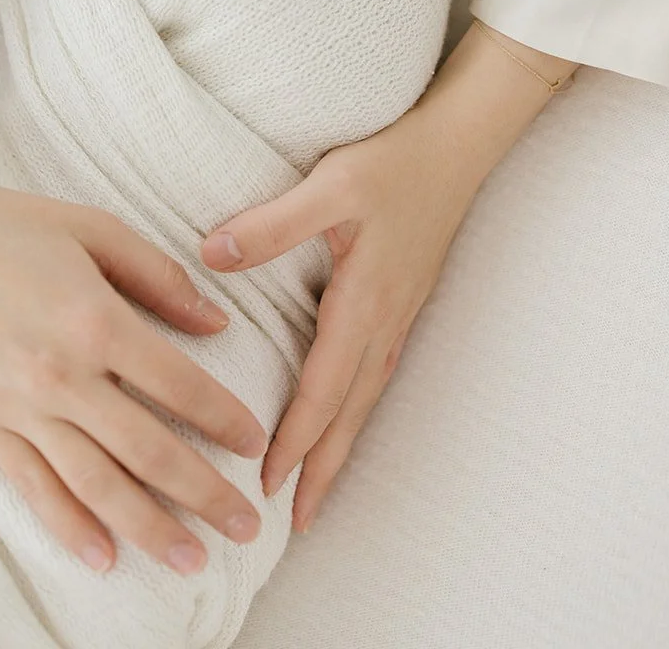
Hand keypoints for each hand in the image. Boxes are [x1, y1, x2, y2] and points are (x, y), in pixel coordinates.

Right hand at [0, 69, 266, 577]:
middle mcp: (59, 374)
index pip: (179, 385)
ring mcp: (17, 407)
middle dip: (204, 494)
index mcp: (95, 318)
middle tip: (247, 527)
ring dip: (147, 529)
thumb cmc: (13, 224)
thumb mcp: (96, 228)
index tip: (257, 444)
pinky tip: (104, 557)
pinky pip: (33, 487)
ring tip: (191, 561)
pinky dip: (68, 527)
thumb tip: (217, 324)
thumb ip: (160, 277)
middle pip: (147, 450)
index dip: (224, 419)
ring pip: (95, 485)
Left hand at [199, 25, 576, 530]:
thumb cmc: (394, 161)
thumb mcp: (332, 185)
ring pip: (366, 398)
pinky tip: (341, 415)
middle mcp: (386, 319)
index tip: (269, 484)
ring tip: (314, 488)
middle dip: (322, 469)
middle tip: (294, 523)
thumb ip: (272, 224)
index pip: (325, 388)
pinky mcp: (403, 300)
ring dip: (339, 445)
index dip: (296, 440)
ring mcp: (400, 314)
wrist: (458, 144)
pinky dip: (354, 410)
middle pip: (351, 413)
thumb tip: (210, 258)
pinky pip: (375, 372)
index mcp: (365, 300)